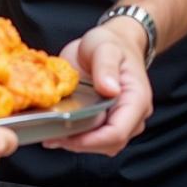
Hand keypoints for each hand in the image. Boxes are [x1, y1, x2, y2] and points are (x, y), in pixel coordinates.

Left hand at [42, 19, 152, 155]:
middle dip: (80, 143)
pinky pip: (94, 136)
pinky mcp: (107, 120)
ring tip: (51, 133)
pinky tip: (56, 130)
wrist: (113, 42)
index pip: (117, 132)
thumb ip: (106, 66)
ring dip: (76, 142)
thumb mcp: (106, 47)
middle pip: (108, 143)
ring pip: (100, 144)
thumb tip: (109, 89)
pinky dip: (76, 136)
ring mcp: (120, 120)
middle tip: (51, 135)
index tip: (67, 136)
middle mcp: (132, 115)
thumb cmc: (111, 43)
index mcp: (136, 99)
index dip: (92, 140)